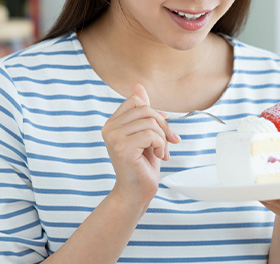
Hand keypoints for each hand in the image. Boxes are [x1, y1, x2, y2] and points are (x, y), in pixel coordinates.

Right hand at [102, 84, 180, 205]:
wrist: (136, 192)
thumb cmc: (142, 165)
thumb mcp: (145, 134)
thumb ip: (141, 112)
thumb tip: (138, 86)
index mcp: (112, 123)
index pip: (136, 101)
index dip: (154, 112)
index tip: (163, 127)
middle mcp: (109, 129)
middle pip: (145, 109)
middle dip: (163, 125)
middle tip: (170, 141)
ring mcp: (114, 138)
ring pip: (150, 123)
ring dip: (162, 138)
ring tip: (161, 152)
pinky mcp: (122, 148)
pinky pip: (151, 135)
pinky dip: (161, 145)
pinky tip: (159, 157)